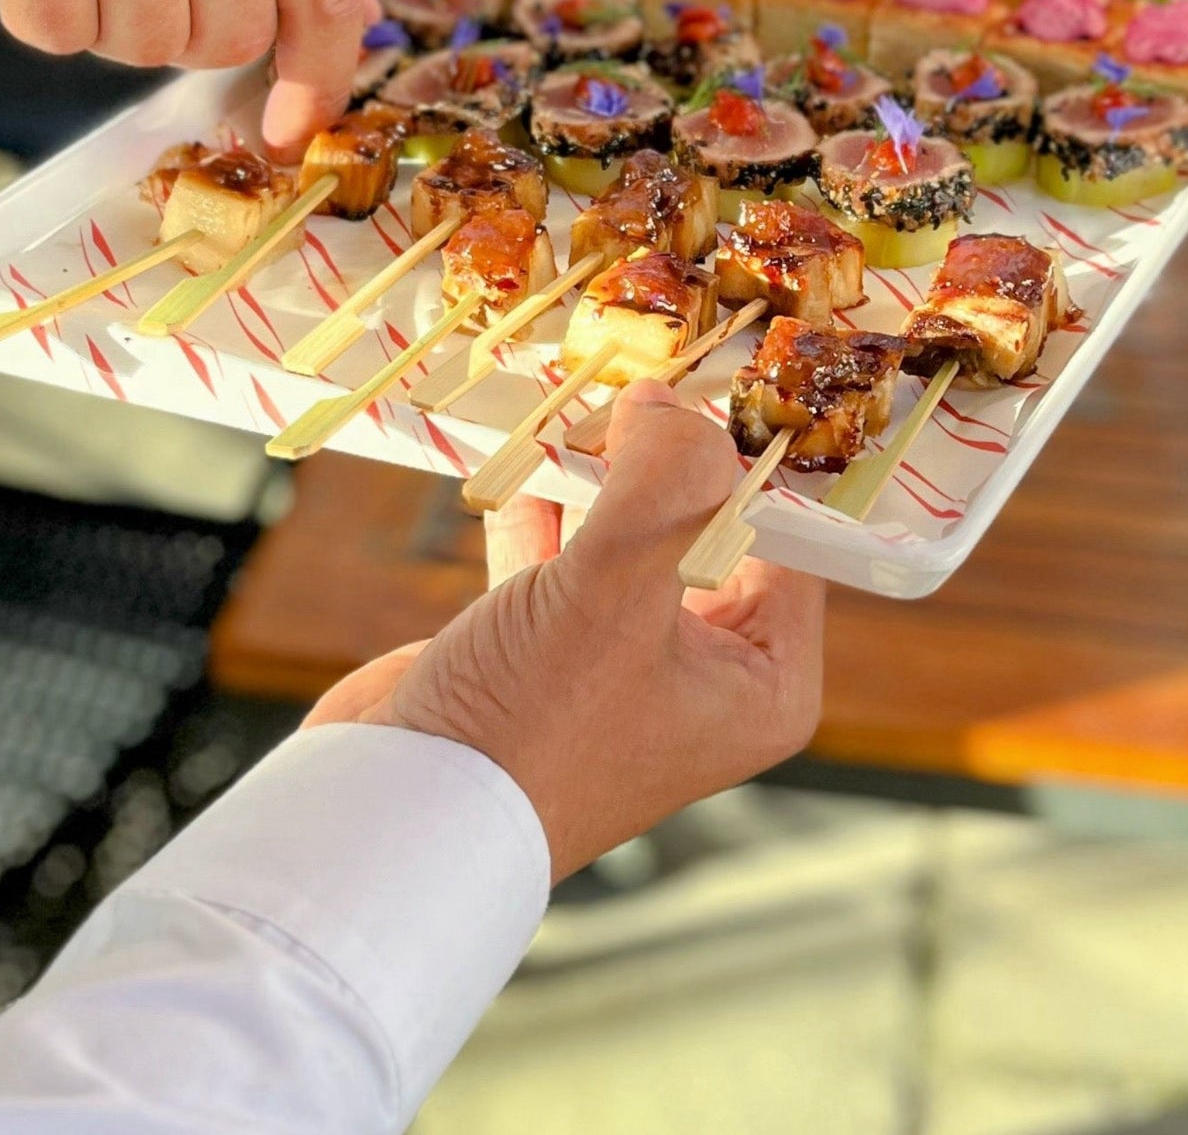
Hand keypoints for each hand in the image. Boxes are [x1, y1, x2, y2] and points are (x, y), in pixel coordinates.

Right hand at [304, 380, 825, 881]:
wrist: (399, 814)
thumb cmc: (531, 726)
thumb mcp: (616, 591)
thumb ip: (661, 480)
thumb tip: (668, 401)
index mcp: (761, 680)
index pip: (789, 538)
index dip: (755, 454)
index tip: (724, 373)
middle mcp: (703, 672)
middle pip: (706, 528)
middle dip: (669, 453)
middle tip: (643, 373)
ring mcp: (620, 660)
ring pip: (627, 534)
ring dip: (601, 468)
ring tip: (585, 396)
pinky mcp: (545, 648)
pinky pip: (559, 553)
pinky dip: (541, 502)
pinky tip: (523, 452)